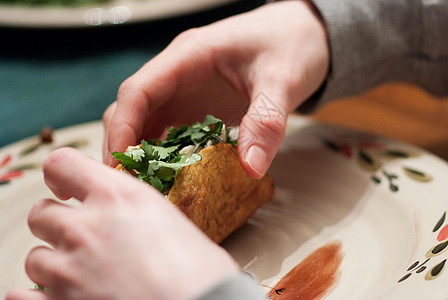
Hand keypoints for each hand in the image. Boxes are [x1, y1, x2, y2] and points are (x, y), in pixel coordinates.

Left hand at [6, 148, 237, 299]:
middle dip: (57, 224)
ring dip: (53, 265)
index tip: (68, 190)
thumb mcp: (172, 223)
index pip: (61, 164)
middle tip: (81, 239)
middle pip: (40, 214)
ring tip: (81, 277)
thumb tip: (126, 219)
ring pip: (34, 258)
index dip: (61, 176)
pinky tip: (60, 298)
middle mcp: (86, 229)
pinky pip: (18, 297)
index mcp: (118, 197)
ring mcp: (68, 272)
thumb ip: (136, 213)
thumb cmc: (201, 274)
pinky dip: (35, 298)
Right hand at [103, 0, 328, 177]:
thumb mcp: (283, 79)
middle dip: (125, 146)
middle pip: (132, 108)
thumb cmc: (292, 45)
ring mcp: (186, 90)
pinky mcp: (197, 105)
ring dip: (141, 154)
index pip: (138, 90)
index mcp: (188, 56)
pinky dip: (164, 154)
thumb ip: (266, 122)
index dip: (123, 129)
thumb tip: (250, 169)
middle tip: (131, 187)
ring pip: (146, 122)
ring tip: (147, 189)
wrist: (305, 34)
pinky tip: (170, 177)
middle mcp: (178, 72)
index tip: (120, 166)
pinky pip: (169, 131)